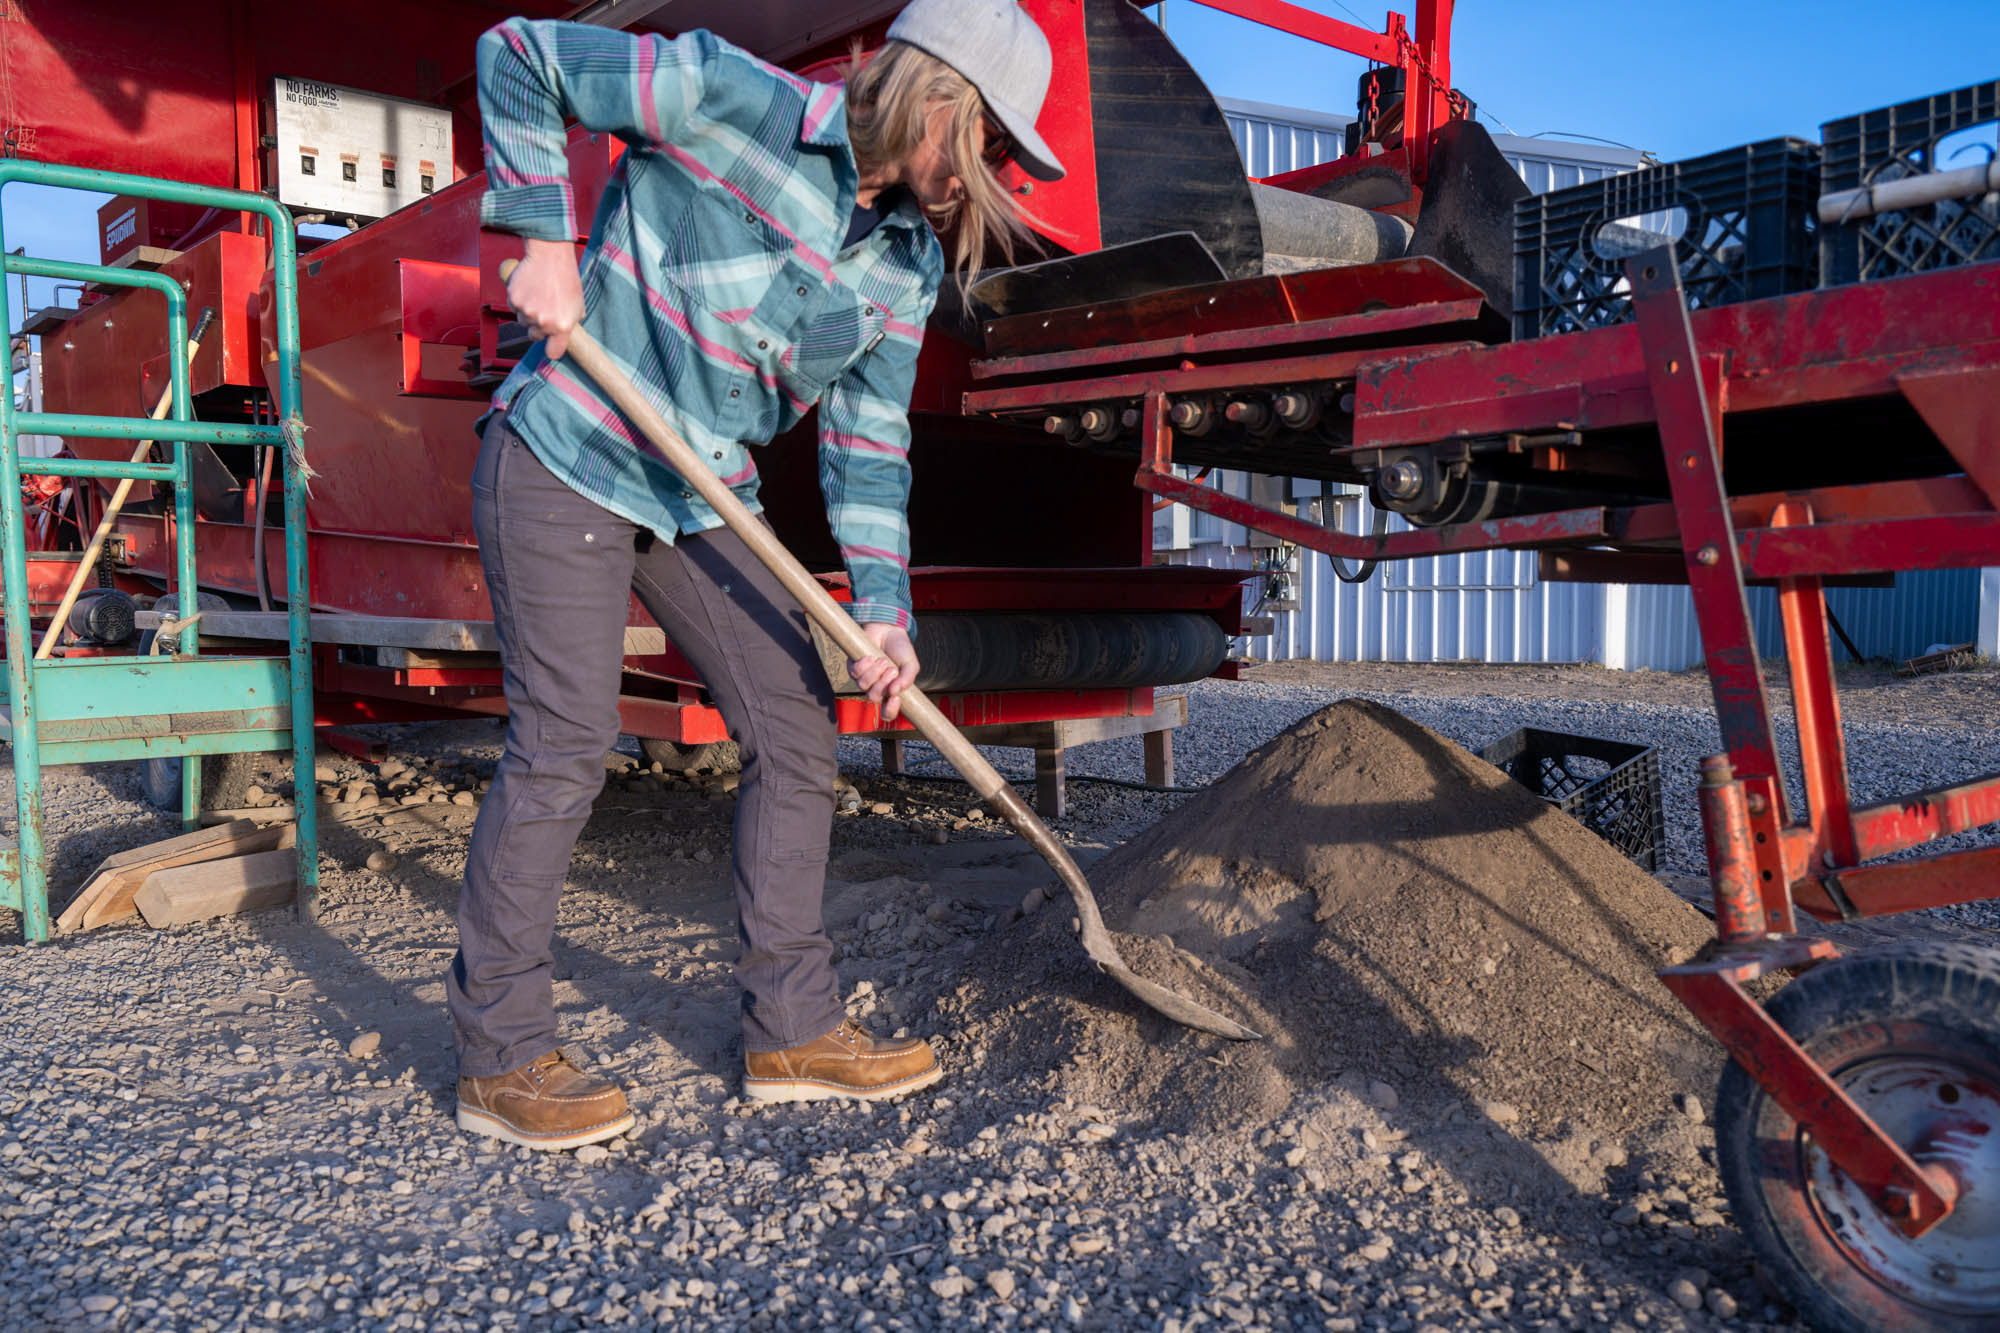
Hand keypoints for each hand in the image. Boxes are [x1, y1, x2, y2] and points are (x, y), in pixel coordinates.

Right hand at [506, 238, 584, 358]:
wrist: (550, 255)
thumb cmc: (566, 278)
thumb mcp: (578, 304)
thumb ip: (571, 321)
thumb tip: (566, 332)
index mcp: (562, 326)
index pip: (553, 352)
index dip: (551, 349)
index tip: (551, 347)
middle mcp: (543, 322)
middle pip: (534, 336)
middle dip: (537, 327)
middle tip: (544, 310)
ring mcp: (527, 312)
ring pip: (522, 321)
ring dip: (527, 312)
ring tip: (538, 294)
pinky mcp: (514, 300)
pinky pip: (513, 307)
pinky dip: (518, 300)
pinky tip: (529, 288)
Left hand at [849, 623, 918, 722]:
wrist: (889, 629)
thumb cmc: (900, 649)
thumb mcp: (911, 665)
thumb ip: (908, 679)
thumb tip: (896, 691)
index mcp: (891, 692)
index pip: (887, 712)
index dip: (890, 710)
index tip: (896, 698)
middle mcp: (876, 688)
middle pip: (874, 697)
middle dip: (883, 683)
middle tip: (892, 669)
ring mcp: (864, 678)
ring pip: (863, 686)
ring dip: (875, 673)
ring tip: (883, 660)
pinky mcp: (853, 667)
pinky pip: (855, 673)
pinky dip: (864, 665)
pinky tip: (871, 657)